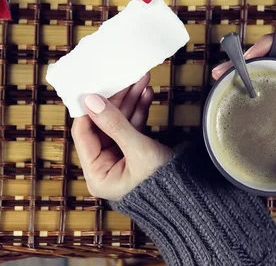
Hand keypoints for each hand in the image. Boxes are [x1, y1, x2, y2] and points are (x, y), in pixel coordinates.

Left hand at [72, 74, 173, 200]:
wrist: (192, 197)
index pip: (83, 134)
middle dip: (116, 100)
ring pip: (119, 122)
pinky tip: (146, 94)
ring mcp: (120, 158)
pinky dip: (139, 110)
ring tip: (140, 80)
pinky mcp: (135, 152)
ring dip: (130, 101)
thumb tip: (92, 100)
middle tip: (124, 79)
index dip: (89, 109)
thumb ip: (115, 123)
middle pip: (102, 124)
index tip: (95, 87)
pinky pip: (132, 127)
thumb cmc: (164, 184)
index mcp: (97, 174)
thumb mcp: (138, 150)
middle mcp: (104, 166)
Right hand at [212, 31, 275, 133]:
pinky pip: (266, 85)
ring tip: (219, 80)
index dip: (271, 41)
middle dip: (245, 58)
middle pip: (272, 53)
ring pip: (265, 69)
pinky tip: (232, 94)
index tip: (252, 55)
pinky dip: (247, 86)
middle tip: (222, 71)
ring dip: (241, 71)